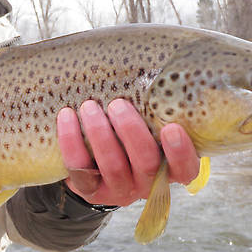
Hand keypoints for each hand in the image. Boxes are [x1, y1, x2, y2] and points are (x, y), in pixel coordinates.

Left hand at [57, 99, 199, 206]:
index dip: (180, 152)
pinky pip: (79, 168)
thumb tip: (156, 61)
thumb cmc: (129, 131)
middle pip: (146, 163)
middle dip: (131, 132)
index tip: (171, 128)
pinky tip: (66, 116)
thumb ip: (156, 106)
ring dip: (100, 133)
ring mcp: (119, 189)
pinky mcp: (90, 190)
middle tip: (118, 104)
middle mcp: (147, 182)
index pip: (185, 169)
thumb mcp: (148, 122)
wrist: (95, 162)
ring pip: (113, 167)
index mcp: (169, 167)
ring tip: (89, 106)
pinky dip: (71, 141)